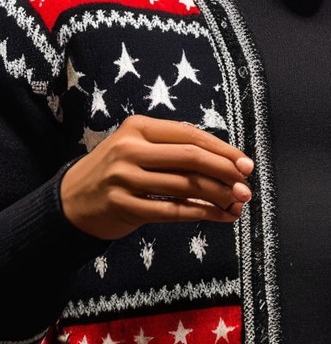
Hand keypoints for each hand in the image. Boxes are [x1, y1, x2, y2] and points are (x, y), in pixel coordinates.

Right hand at [61, 115, 253, 240]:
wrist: (71, 200)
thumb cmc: (119, 170)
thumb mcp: (140, 148)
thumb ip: (176, 150)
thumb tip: (229, 163)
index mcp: (139, 128)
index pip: (191, 136)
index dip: (223, 150)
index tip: (245, 164)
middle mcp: (130, 149)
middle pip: (191, 158)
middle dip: (225, 172)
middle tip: (246, 185)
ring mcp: (124, 178)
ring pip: (185, 186)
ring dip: (218, 196)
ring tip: (238, 203)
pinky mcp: (123, 206)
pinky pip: (171, 210)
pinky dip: (200, 213)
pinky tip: (218, 215)